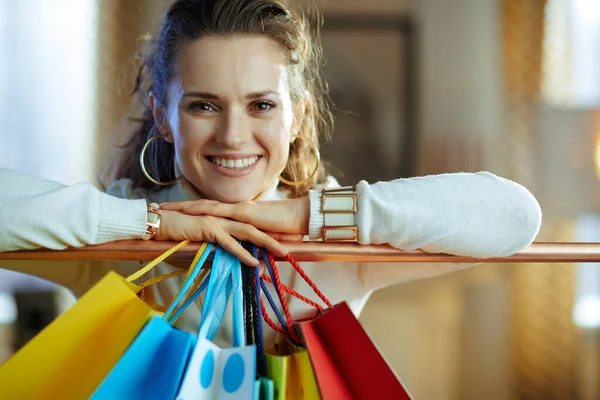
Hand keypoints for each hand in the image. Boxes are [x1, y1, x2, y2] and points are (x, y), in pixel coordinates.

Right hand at [155, 210, 289, 266]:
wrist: (158, 221)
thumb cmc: (177, 231)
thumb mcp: (201, 239)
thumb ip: (215, 246)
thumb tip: (224, 259)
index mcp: (224, 219)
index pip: (249, 228)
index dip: (266, 235)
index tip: (282, 244)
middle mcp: (224, 218)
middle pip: (255, 229)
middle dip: (274, 238)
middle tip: (291, 249)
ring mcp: (217, 222)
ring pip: (248, 233)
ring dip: (266, 244)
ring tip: (282, 253)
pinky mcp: (208, 229)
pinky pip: (229, 243)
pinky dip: (243, 252)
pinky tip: (254, 261)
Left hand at [160, 197, 309, 238]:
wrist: (301, 218)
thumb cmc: (287, 229)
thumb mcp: (264, 239)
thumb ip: (251, 244)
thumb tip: (245, 255)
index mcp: (239, 214)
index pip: (212, 210)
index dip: (194, 210)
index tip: (175, 212)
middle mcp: (236, 209)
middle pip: (203, 205)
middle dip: (181, 206)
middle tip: (162, 207)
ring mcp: (240, 209)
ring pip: (207, 205)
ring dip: (186, 207)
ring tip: (168, 208)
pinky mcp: (246, 213)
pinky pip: (221, 211)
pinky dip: (204, 210)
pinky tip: (190, 210)